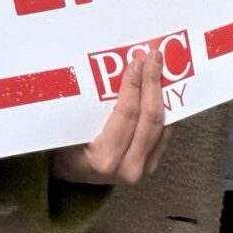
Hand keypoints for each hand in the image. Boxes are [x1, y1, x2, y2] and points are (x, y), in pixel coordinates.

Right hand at [49, 53, 173, 184]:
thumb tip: (105, 66)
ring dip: (162, 92)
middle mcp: (128, 167)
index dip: (134, 85)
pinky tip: (162, 88)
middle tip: (153, 57)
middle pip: (150, 117)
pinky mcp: (153, 165)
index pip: (127, 113)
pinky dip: (165, 107)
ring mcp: (144, 168)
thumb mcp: (70, 128)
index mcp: (104, 158)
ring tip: (159, 67)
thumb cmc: (67, 149)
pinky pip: (165, 132)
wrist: (75, 175)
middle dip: (152, 82)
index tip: (136, 61)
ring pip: (162, 124)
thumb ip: (88, 106)